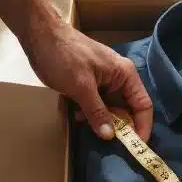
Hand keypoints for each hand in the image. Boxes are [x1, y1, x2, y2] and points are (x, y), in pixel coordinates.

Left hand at [0, 0, 152, 140]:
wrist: (39, 34)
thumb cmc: (63, 56)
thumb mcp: (81, 87)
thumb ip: (97, 112)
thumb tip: (110, 136)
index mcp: (124, 74)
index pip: (143, 105)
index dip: (142, 126)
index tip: (136, 147)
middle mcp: (118, 77)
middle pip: (127, 109)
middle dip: (116, 124)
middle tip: (103, 138)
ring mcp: (103, 80)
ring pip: (110, 108)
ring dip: (99, 119)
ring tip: (82, 121)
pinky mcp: (89, 83)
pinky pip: (96, 103)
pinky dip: (89, 112)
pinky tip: (75, 113)